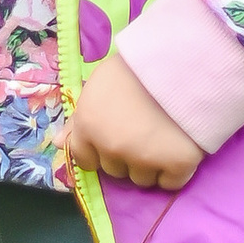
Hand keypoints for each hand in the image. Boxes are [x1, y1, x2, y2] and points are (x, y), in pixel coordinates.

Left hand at [66, 55, 202, 191]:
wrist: (184, 60)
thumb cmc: (138, 66)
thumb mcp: (99, 84)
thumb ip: (79, 117)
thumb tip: (59, 144)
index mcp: (89, 126)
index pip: (85, 160)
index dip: (99, 151)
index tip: (116, 138)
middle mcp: (112, 148)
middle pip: (115, 170)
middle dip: (127, 156)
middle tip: (145, 130)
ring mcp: (144, 159)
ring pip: (143, 179)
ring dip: (151, 165)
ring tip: (164, 135)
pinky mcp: (177, 164)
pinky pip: (171, 183)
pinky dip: (175, 171)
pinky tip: (179, 147)